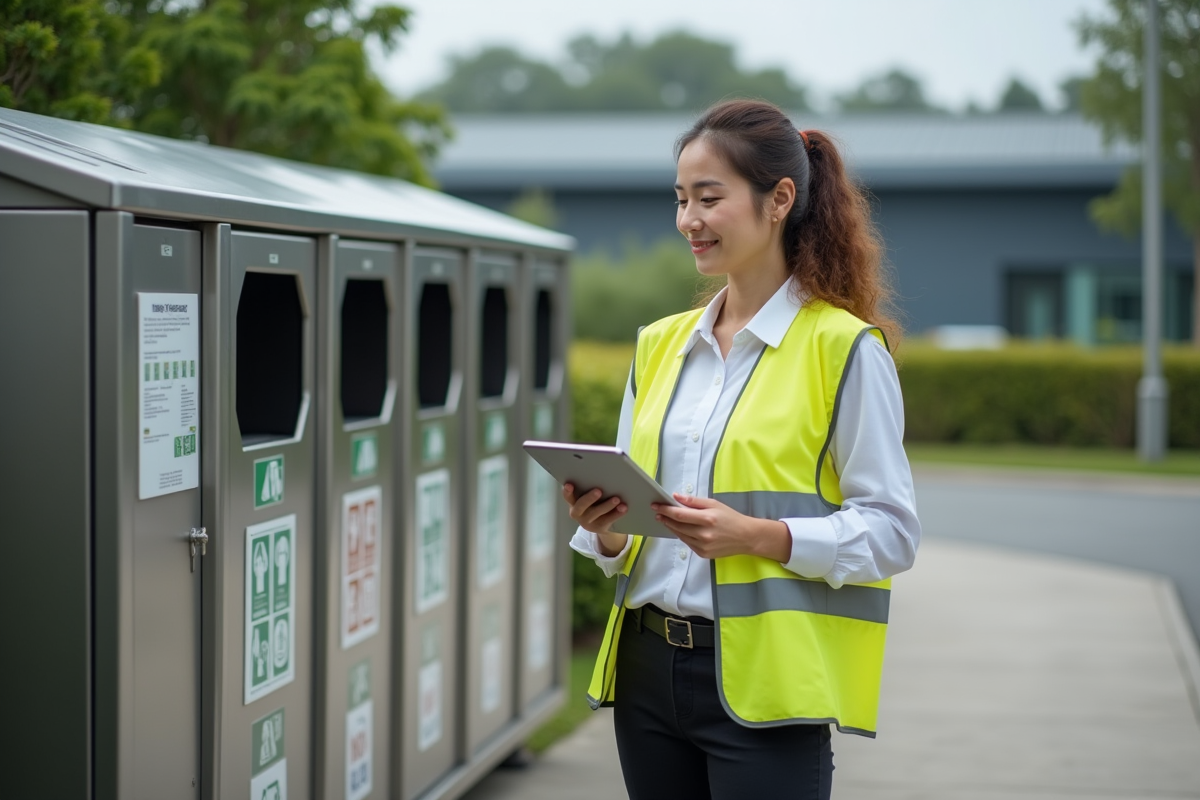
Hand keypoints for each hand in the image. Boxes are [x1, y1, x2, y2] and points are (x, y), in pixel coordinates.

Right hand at [563, 484, 628, 555]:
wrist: (600, 524)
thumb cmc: (593, 503)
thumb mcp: (587, 498)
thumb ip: (588, 488)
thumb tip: (602, 474)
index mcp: (573, 503)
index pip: (568, 497)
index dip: (567, 492)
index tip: (569, 484)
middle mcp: (577, 513)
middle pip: (581, 506)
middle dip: (589, 498)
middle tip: (598, 491)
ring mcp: (587, 522)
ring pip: (596, 513)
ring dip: (607, 505)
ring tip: (616, 499)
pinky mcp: (599, 528)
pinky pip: (608, 520)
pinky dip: (616, 513)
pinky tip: (623, 508)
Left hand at [653, 494, 790, 561]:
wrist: (746, 537)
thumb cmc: (730, 517)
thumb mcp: (714, 504)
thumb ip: (694, 501)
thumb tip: (676, 497)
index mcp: (707, 519)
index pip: (680, 514)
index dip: (666, 510)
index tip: (656, 505)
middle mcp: (704, 534)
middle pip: (677, 526)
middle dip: (665, 518)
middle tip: (657, 511)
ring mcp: (703, 546)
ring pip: (680, 535)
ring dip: (671, 527)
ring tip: (664, 519)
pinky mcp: (703, 554)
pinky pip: (687, 543)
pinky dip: (682, 535)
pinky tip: (679, 529)